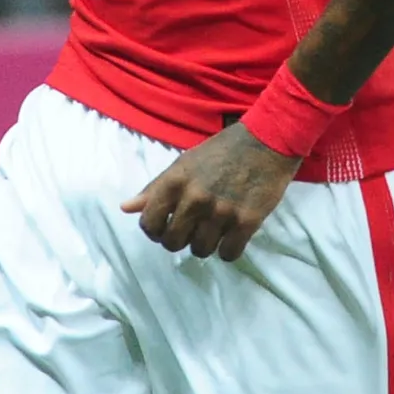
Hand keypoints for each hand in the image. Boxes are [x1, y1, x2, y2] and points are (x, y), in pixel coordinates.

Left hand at [121, 123, 302, 260]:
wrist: (267, 140)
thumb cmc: (223, 150)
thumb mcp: (184, 163)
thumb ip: (156, 188)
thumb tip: (126, 208)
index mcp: (174, 182)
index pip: (149, 224)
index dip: (156, 231)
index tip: (167, 226)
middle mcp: (194, 199)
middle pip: (173, 243)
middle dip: (181, 239)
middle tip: (194, 228)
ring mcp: (221, 212)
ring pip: (201, 251)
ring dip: (207, 244)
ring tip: (216, 228)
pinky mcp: (247, 221)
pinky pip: (229, 254)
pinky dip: (230, 249)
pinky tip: (233, 234)